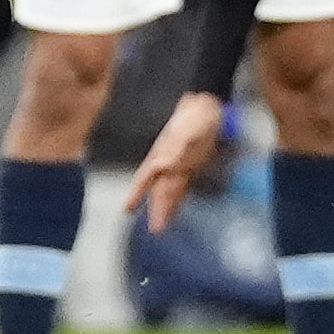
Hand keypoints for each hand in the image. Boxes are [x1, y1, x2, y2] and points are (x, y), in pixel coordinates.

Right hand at [130, 92, 229, 232]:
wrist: (207, 103)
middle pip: (160, 189)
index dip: (137, 194)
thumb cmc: (195, 116)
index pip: (147, 179)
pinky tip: (177, 202)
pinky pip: (183, 183)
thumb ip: (175, 149)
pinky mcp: (193, 162)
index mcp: (162, 155)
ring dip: (167, 206)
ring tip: (162, 224)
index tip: (127, 209)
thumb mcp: (187, 131)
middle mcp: (169, 162)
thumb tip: (161, 165)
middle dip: (157, 209)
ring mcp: (181, 162)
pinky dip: (179, 196)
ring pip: (171, 189)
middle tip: (155, 229)